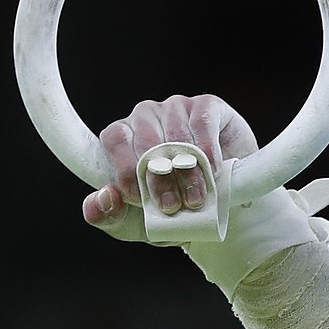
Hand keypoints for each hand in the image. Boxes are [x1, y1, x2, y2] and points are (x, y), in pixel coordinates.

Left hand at [85, 93, 260, 240]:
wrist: (224, 204)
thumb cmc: (175, 207)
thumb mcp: (139, 222)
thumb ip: (111, 216)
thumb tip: (104, 198)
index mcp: (124, 137)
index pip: (115, 139)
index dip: (124, 167)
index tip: (137, 196)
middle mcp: (146, 117)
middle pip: (146, 139)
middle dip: (158, 178)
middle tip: (171, 206)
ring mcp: (176, 108)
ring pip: (175, 133)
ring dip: (186, 170)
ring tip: (195, 198)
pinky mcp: (207, 106)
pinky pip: (202, 121)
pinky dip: (207, 149)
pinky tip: (212, 170)